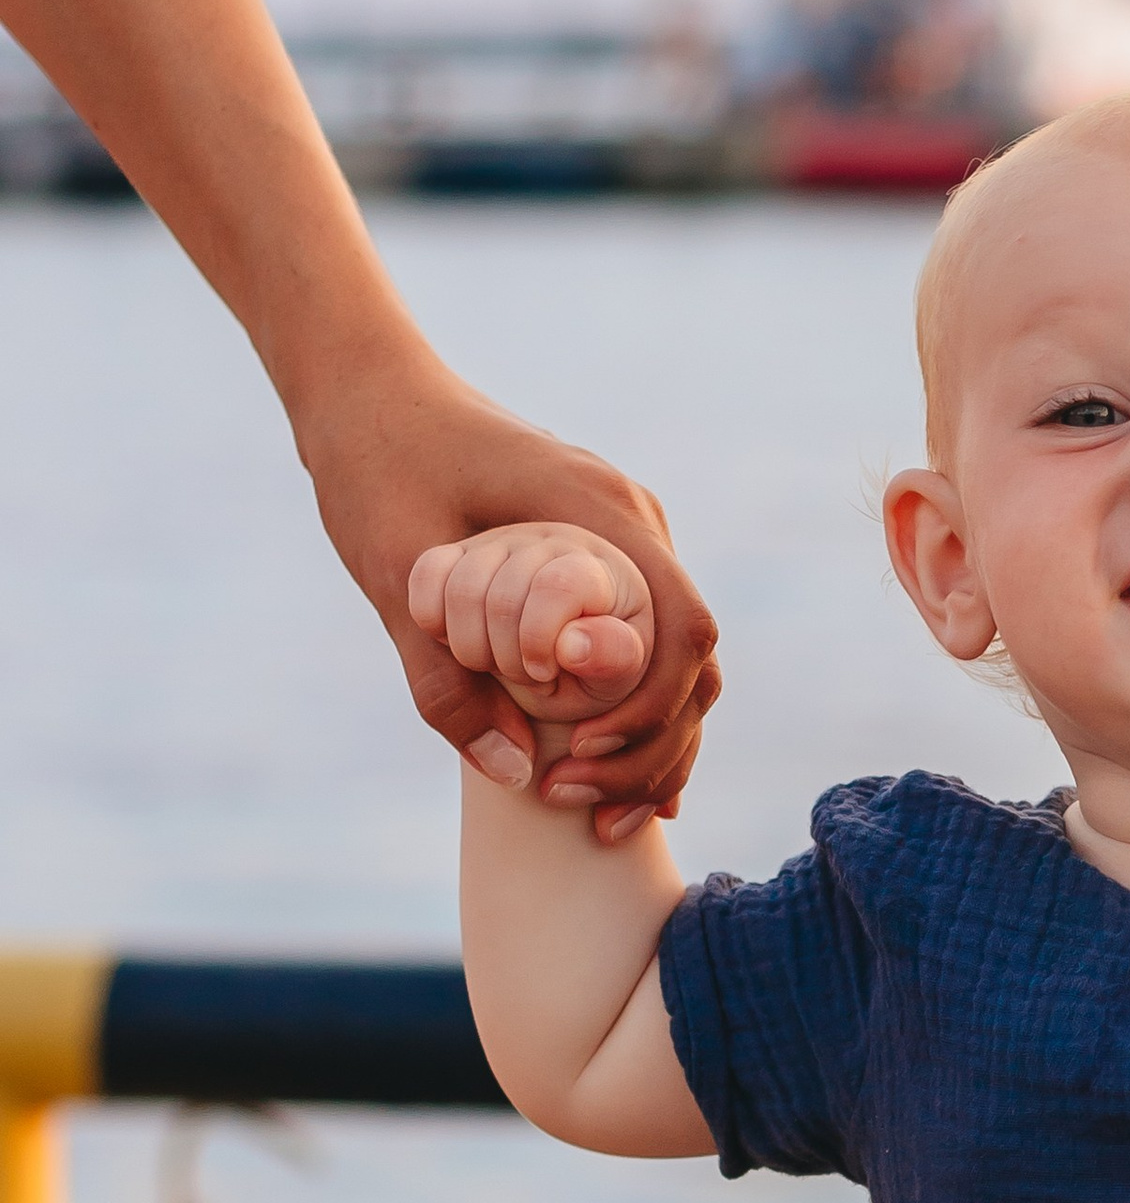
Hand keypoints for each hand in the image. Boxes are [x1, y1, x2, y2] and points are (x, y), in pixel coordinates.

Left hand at [293, 354, 718, 834]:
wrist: (363, 389)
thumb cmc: (375, 464)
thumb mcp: (395, 579)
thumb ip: (446, 679)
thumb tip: (513, 773)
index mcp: (599, 510)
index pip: (682, 625)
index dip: (653, 708)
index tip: (584, 754)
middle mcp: (632, 519)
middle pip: (692, 658)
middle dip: (656, 748)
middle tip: (592, 812)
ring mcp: (623, 535)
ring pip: (677, 660)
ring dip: (650, 742)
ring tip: (600, 813)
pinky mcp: (599, 555)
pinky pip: (643, 642)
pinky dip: (633, 713)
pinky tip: (607, 774)